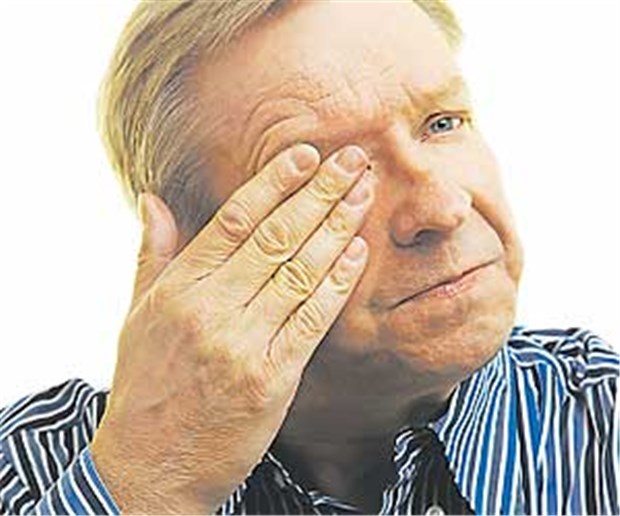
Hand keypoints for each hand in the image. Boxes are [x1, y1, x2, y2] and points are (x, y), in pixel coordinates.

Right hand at [90, 143, 374, 513]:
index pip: (234, 221)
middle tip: (352, 160)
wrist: (152, 464)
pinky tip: (358, 253)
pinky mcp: (272, 379)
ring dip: (338, 228)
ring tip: (364, 194)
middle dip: (319, 193)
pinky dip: (337, 283)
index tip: (304, 154)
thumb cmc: (146, 384)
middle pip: (276, 237)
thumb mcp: (137, 314)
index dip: (273, 183)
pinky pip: (312, 321)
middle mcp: (211, 309)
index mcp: (179, 289)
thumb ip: (152, 253)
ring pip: (300, 272)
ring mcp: (243, 344)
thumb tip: (153, 199)